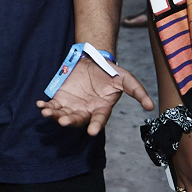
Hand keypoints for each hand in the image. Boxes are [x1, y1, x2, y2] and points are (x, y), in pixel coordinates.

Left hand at [35, 57, 153, 134]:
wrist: (93, 60)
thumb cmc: (110, 72)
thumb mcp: (126, 79)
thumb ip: (137, 91)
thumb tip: (151, 106)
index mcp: (102, 109)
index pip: (99, 119)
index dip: (95, 125)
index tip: (91, 132)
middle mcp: (86, 111)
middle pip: (77, 120)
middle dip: (70, 121)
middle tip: (64, 122)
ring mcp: (73, 106)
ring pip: (63, 115)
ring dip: (55, 116)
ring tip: (47, 113)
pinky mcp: (61, 98)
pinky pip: (53, 105)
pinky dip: (46, 106)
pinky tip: (40, 105)